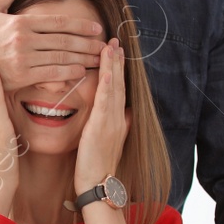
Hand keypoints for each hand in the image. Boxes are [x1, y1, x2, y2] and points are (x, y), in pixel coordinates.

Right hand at [0, 0, 105, 89]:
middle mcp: (25, 39)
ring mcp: (24, 58)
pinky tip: (81, 71)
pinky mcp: (22, 75)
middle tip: (106, 45)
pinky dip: (69, 72)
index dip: (81, 25)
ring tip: (99, 59)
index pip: (58, 22)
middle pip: (64, 40)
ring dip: (84, 58)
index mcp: (21, 21)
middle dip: (88, 43)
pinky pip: (52, 73)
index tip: (97, 28)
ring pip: (61, 57)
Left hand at [73, 38, 128, 190]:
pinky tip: (108, 70)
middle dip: (117, 61)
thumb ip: (117, 125)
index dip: (119, 69)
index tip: (117, 51)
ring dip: (113, 65)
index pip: (119, 89)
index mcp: (118, 119)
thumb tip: (126, 114)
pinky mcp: (102, 127)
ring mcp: (112, 121)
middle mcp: (118, 117)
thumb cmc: (98, 166)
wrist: (98, 184)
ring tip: (111, 45)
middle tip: (115, 40)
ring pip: (114, 88)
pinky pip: (105, 101)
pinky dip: (108, 84)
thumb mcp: (109, 142)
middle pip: (119, 83)